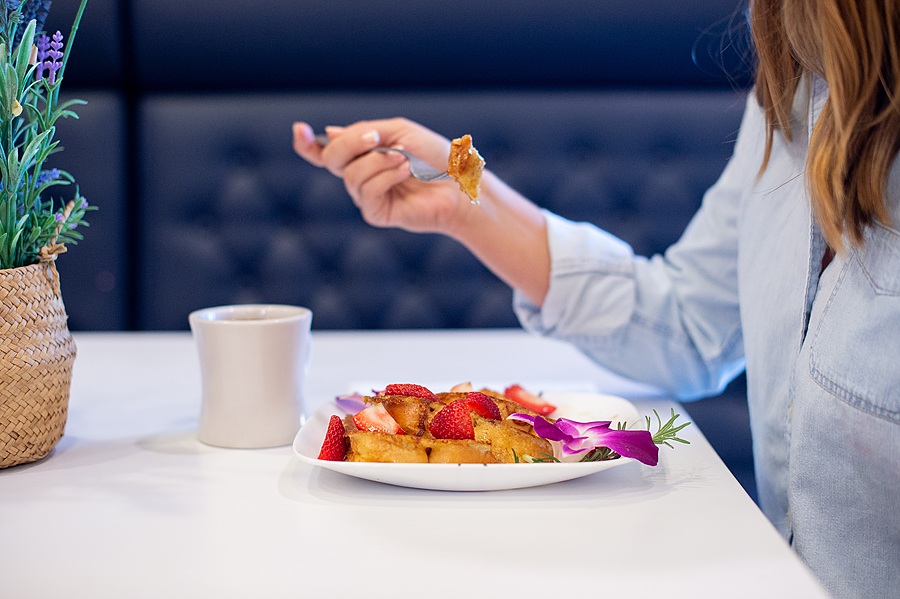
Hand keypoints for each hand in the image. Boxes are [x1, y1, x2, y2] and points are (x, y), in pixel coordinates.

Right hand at [292, 117, 472, 234]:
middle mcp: (361, 175)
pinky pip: (367, 192)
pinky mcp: (377, 214)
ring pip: (350, 175)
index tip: (298, 129)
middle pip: (331, 159)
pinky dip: (385, 177)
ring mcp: (368, 196)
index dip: (307, 144)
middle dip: (349, 144)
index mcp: (363, 154)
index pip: (325, 152)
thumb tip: (329, 135)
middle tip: (376, 138)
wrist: (459, 183)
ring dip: (377, 162)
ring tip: (405, 160)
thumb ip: (364, 132)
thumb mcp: (399, 132)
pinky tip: (405, 172)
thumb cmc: (434, 156)